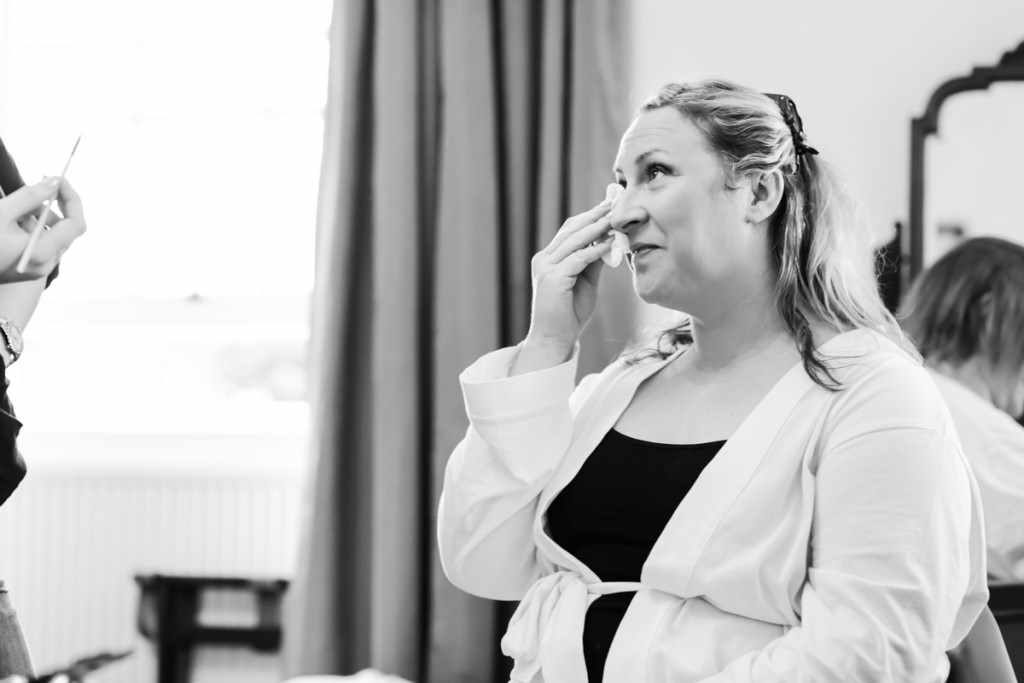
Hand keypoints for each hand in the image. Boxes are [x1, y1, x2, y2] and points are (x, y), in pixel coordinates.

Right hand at [0, 177, 85, 281]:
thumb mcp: (1, 212)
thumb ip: (30, 196)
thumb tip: (54, 182)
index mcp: (43, 253)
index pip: (76, 223)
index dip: (71, 198)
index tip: (59, 179)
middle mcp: (46, 265)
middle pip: (66, 229)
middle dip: (53, 205)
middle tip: (36, 186)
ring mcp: (38, 269)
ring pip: (52, 235)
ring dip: (39, 216)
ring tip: (15, 207)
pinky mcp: (28, 268)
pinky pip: (40, 243)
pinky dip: (31, 227)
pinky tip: (10, 221)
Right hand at [525, 196, 615, 351]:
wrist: (554, 340)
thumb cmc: (569, 315)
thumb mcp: (585, 282)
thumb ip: (593, 262)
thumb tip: (608, 241)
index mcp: (548, 258)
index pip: (569, 230)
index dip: (589, 216)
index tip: (609, 205)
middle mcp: (544, 259)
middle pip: (571, 229)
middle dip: (594, 215)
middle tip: (614, 202)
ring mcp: (546, 268)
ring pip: (574, 240)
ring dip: (597, 227)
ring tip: (615, 217)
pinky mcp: (553, 278)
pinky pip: (578, 258)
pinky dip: (595, 249)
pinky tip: (610, 243)